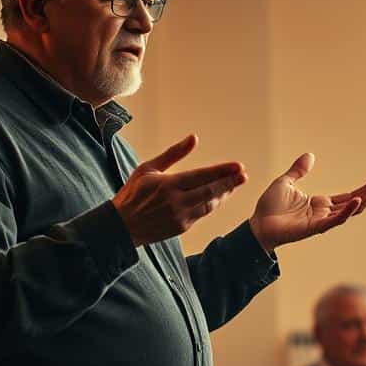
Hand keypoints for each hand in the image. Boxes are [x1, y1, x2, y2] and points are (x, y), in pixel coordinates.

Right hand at [111, 134, 247, 246]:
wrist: (121, 226)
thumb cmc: (133, 194)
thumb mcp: (148, 168)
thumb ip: (173, 154)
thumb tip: (193, 138)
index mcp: (168, 184)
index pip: (202, 176)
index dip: (222, 171)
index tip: (238, 166)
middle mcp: (177, 202)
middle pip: (211, 191)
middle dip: (230, 183)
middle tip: (243, 175)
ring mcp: (181, 216)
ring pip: (210, 204)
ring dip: (224, 194)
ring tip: (234, 184)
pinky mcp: (182, 227)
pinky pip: (203, 213)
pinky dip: (213, 204)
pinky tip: (219, 196)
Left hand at [248, 153, 365, 253]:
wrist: (257, 224)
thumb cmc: (269, 207)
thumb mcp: (286, 182)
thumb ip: (298, 170)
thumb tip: (310, 155)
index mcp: (320, 203)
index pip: (348, 195)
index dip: (364, 189)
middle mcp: (324, 213)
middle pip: (354, 202)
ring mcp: (321, 221)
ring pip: (348, 211)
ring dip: (364, 201)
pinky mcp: (314, 227)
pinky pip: (334, 220)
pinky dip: (346, 211)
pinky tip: (356, 201)